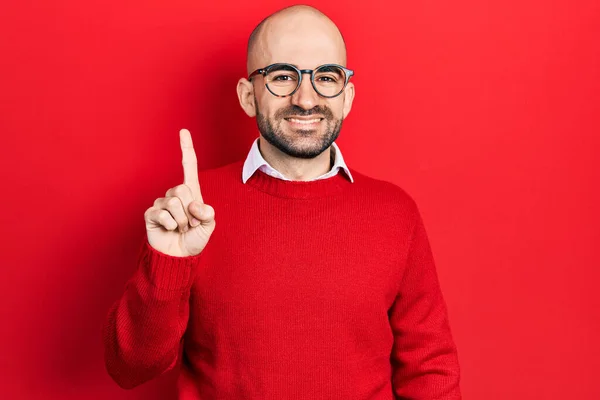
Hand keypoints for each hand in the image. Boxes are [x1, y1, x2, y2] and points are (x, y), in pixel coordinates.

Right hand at [143, 129, 215, 256]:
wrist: (179, 256)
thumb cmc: (194, 239)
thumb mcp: (209, 225)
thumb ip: (207, 213)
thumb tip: (194, 205)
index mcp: (191, 193)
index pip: (189, 166)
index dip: (187, 149)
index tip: (183, 131)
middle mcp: (175, 194)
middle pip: (182, 189)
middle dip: (190, 211)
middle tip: (191, 224)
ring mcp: (162, 203)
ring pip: (173, 203)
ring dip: (182, 221)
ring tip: (181, 228)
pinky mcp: (151, 213)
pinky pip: (162, 213)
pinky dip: (171, 225)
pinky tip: (170, 230)